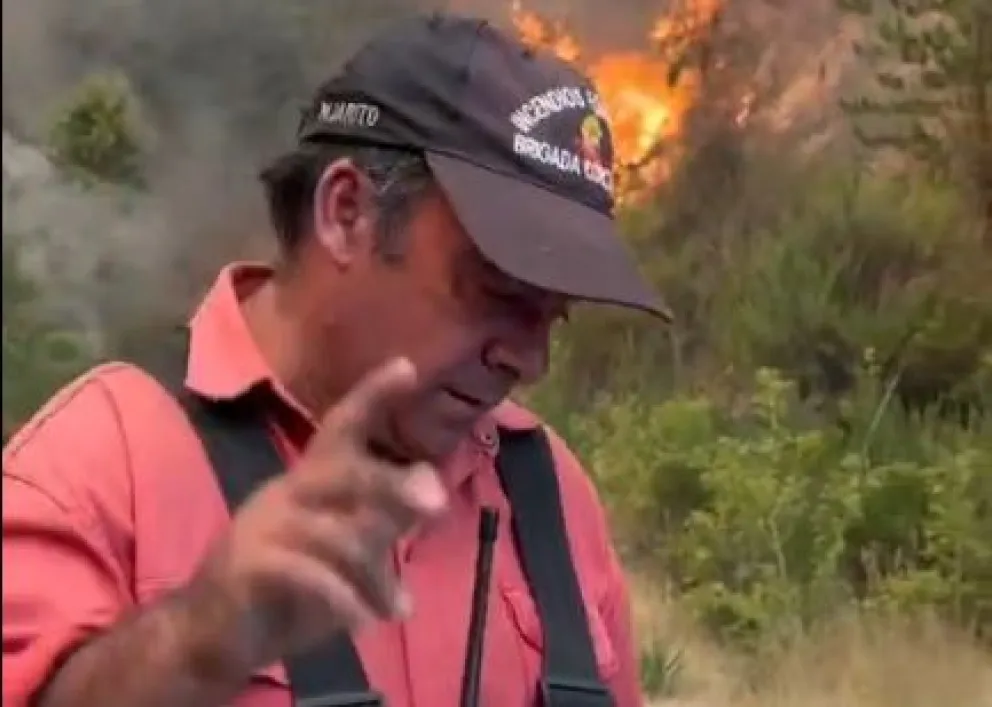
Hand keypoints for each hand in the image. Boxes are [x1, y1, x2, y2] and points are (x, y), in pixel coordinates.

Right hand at [184, 357, 446, 674]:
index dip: (372, 397)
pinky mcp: (244, 567)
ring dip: (375, 576)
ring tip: (397, 608)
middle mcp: (283, 495)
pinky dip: (342, 598)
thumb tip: (430, 485)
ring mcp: (260, 528)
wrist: (207, 639)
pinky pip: (306, 573)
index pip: (339, 429)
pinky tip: (362, 620)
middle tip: (437, 502)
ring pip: (332, 533)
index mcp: (306, 484)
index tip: (408, 366)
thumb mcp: (342, 556)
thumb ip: (380, 520)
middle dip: (390, 482)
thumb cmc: (282, 591)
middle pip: (339, 471)